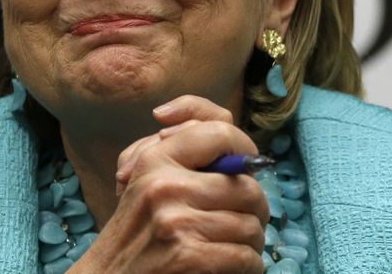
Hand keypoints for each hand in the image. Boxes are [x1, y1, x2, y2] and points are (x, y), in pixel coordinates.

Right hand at [70, 96, 268, 273]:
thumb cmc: (135, 230)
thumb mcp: (144, 177)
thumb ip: (179, 148)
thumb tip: (230, 138)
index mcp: (156, 159)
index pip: (219, 131)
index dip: (244, 148)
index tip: (248, 164)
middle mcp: (165, 185)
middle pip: (247, 187)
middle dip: (256, 209)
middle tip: (250, 219)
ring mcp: (176, 221)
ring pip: (250, 225)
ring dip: (253, 242)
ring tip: (239, 246)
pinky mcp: (187, 255)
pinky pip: (245, 255)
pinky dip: (249, 265)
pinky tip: (237, 266)